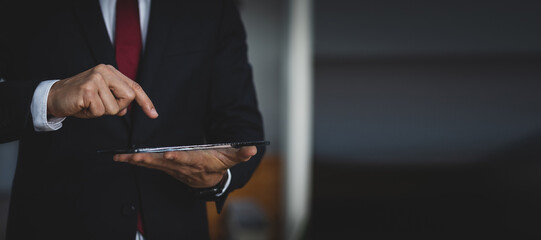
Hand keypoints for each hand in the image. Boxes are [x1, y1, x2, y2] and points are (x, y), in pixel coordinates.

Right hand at [47, 64, 157, 118]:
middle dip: (117, 107)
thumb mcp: (102, 97)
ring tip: (89, 104)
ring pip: (114, 107)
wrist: (54, 97)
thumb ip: (116, 100)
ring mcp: (96, 79)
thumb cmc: (79, 98)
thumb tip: (126, 110)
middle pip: (129, 96)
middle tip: (100, 104)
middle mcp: (105, 71)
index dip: (145, 101)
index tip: (153, 114)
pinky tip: (83, 105)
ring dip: (102, 111)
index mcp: (110, 71)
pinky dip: (92, 113)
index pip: (134, 87)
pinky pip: (101, 111)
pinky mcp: (88, 89)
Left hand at [113, 146, 256, 187]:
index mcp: (199, 163)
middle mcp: (183, 167)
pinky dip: (136, 161)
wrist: (209, 182)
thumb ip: (241, 153)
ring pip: (154, 165)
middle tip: (136, 156)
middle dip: (150, 160)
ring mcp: (173, 169)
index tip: (169, 155)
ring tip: (122, 157)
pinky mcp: (165, 168)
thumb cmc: (220, 165)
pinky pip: (149, 165)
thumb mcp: (232, 158)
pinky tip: (122, 158)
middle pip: (165, 164)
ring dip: (138, 161)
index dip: (179, 159)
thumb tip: (253, 148)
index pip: (188, 160)